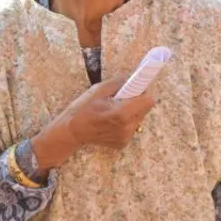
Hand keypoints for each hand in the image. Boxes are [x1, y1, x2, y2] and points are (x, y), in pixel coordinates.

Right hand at [32, 76, 157, 167]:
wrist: (72, 131)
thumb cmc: (82, 108)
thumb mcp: (99, 90)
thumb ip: (119, 83)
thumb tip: (135, 77)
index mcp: (121, 113)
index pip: (148, 100)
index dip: (144, 90)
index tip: (138, 86)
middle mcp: (127, 127)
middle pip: (145, 109)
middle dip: (138, 99)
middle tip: (123, 96)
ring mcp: (125, 137)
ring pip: (139, 118)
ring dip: (132, 110)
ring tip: (114, 109)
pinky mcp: (123, 143)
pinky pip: (132, 127)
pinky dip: (126, 121)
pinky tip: (111, 120)